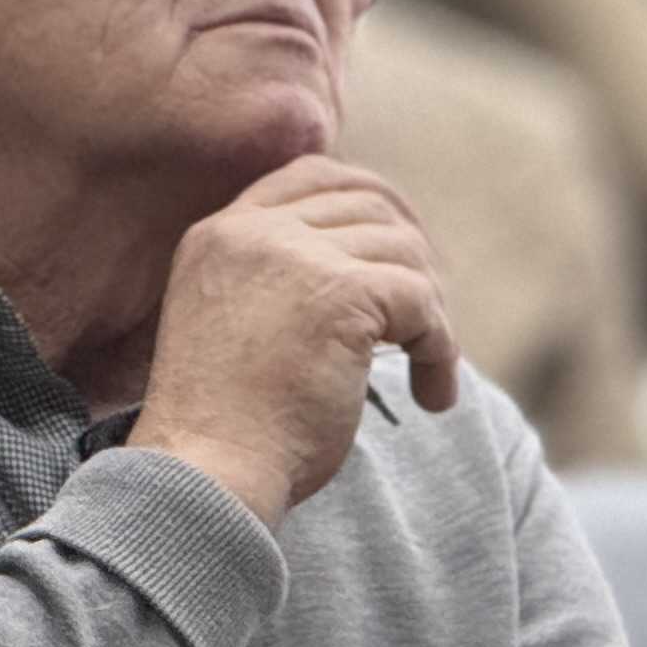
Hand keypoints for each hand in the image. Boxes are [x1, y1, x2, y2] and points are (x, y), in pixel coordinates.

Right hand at [131, 156, 459, 521]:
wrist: (206, 472)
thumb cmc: (222, 428)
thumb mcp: (231, 324)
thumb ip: (275, 282)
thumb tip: (370, 265)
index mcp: (219, 234)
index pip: (311, 175)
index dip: (370, 201)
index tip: (401, 248)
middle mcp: (253, 232)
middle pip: (369, 205)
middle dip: (412, 257)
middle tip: (426, 319)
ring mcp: (295, 258)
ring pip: (404, 254)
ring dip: (431, 315)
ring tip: (427, 372)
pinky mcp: (341, 294)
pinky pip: (423, 302)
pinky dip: (441, 351)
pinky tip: (432, 396)